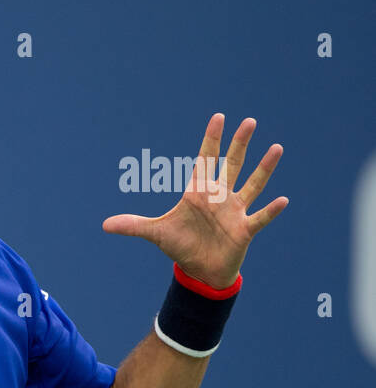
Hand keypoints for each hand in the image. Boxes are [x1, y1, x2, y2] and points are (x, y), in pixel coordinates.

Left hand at [103, 113, 287, 287]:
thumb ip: (133, 225)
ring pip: (252, 185)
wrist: (199, 270)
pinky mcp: (244, 230)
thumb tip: (104, 225)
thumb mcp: (156, 233)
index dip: (211, 139)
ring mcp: (234, 211)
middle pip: (231, 165)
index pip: (205, 160)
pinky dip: (270, 210)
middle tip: (249, 121)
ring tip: (276, 148)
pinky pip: (260, 217)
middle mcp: (219, 197)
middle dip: (239, 144)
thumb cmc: (181, 246)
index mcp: (198, 192)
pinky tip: (283, 200)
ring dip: (263, 169)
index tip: (218, 117)